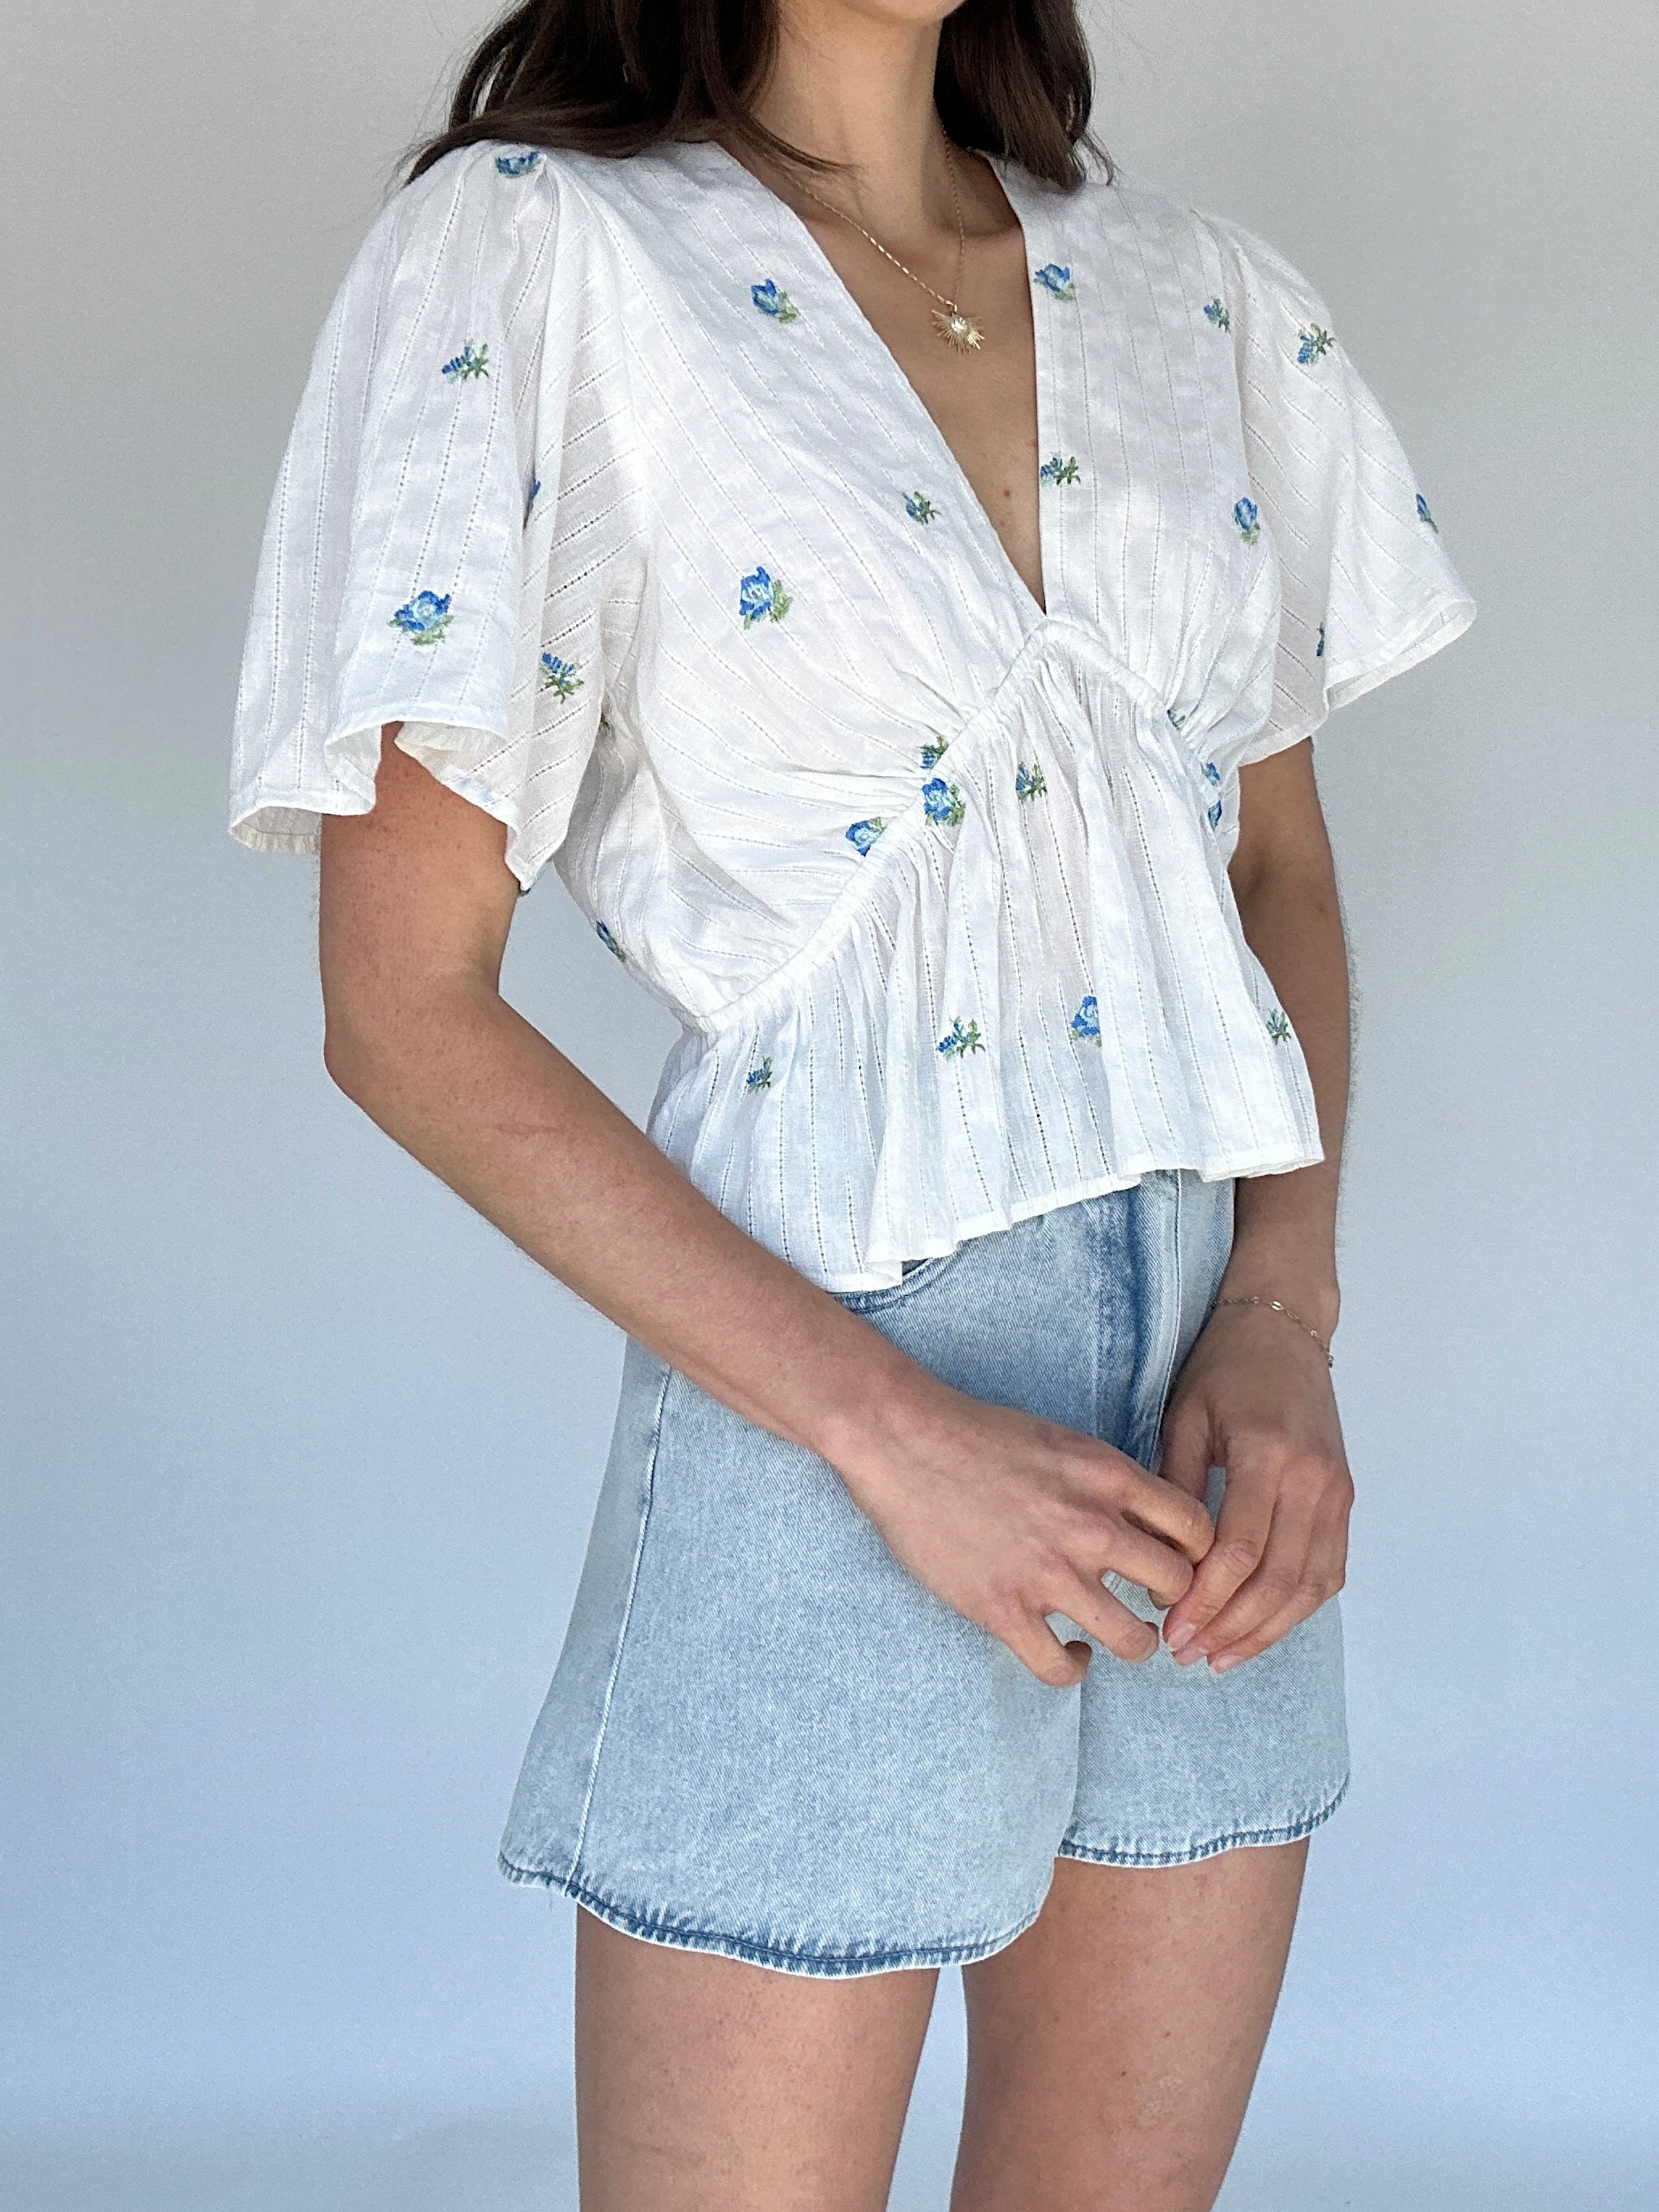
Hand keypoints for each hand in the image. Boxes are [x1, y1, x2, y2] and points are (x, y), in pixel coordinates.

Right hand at [837, 1380, 1215, 1687]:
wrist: (903, 1442)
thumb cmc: (979, 1434)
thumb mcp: (1063, 1440)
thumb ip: (1108, 1481)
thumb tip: (1145, 1521)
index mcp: (1108, 1475)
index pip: (1197, 1527)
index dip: (1198, 1552)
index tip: (1179, 1560)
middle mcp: (1090, 1526)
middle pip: (1179, 1585)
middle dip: (1173, 1600)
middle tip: (1154, 1603)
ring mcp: (1048, 1573)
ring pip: (1134, 1640)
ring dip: (1135, 1642)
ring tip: (1119, 1633)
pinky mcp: (1004, 1609)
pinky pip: (1062, 1669)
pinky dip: (1075, 1669)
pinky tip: (1071, 1654)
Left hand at [1156, 1302, 1352, 1671]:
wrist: (1285, 1330)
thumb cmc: (1225, 1367)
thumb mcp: (1186, 1418)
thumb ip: (1176, 1489)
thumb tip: (1160, 1562)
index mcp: (1268, 1455)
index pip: (1240, 1551)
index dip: (1206, 1600)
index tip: (1170, 1627)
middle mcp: (1313, 1479)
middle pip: (1277, 1578)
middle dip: (1231, 1626)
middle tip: (1186, 1652)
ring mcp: (1337, 1491)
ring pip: (1309, 1584)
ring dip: (1266, 1629)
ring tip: (1220, 1656)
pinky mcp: (1345, 1498)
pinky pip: (1329, 1568)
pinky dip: (1297, 1607)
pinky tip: (1261, 1628)